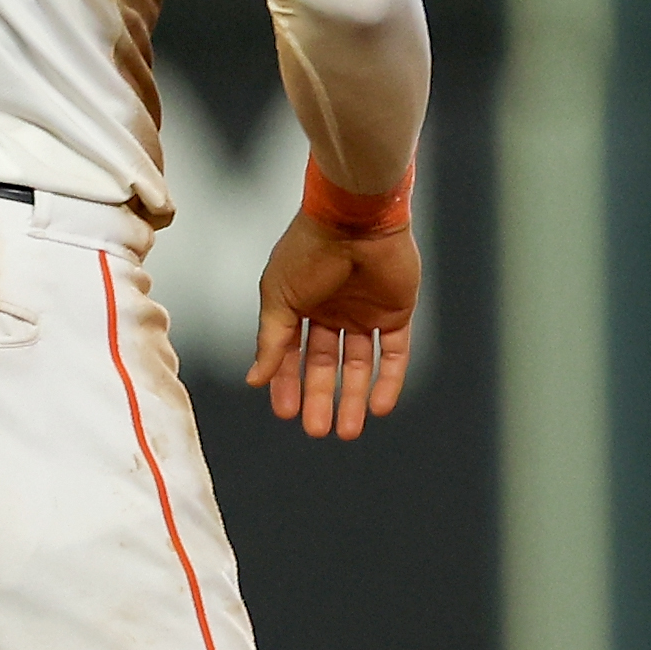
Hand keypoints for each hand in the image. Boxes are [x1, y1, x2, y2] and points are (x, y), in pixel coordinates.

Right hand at [246, 214, 418, 438]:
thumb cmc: (309, 250)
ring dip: (354, 397)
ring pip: (359, 365)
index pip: (291, 353)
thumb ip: (271, 341)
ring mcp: (365, 312)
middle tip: (316, 430)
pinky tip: (379, 407)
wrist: (355, 218)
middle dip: (320, 398)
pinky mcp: (397, 312)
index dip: (288, 383)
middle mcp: (332, 311)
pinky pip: (394, 353)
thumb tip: (253, 380)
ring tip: (347, 430)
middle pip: (324, 365)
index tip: (285, 412)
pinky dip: (389, 380)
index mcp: (299, 305)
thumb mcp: (279, 298)